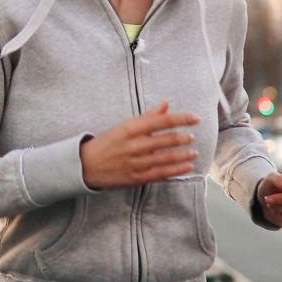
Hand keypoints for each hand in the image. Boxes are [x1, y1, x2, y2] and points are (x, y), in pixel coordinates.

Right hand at [79, 101, 199, 189]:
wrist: (86, 165)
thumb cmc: (108, 142)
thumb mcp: (125, 125)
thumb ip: (148, 116)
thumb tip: (166, 104)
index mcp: (131, 128)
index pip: (162, 121)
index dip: (182, 119)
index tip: (196, 118)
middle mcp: (135, 145)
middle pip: (166, 140)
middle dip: (183, 138)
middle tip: (192, 137)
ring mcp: (136, 162)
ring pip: (166, 158)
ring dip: (183, 155)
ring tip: (193, 152)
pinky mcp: (136, 178)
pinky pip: (161, 174)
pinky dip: (176, 170)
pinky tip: (187, 167)